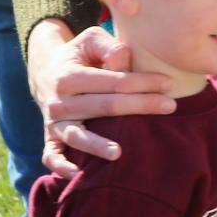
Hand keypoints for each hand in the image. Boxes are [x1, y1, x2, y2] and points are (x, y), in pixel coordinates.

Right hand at [26, 20, 175, 175]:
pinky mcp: (51, 138)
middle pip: (104, 107)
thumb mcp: (90, 41)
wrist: (46, 73)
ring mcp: (54, 122)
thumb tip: (123, 58)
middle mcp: (60, 101)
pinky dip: (60, 166)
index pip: (113, 82)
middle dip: (140, 106)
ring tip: (118, 153)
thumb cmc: (80, 58)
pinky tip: (76, 175)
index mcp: (69, 75)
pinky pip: (51, 155)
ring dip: (96, 145)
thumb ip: (108, 46)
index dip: (143, 82)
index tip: (169, 84)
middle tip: (170, 107)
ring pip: (77, 135)